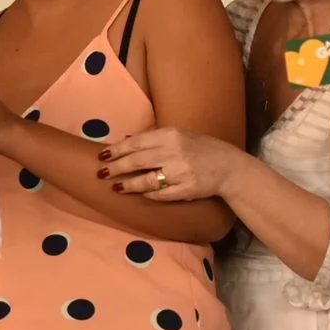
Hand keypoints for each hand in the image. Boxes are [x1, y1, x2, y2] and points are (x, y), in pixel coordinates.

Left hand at [97, 128, 239, 201]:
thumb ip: (153, 138)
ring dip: (129, 184)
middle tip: (101, 173)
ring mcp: (180, 173)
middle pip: (137, 161)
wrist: (228, 166)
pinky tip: (140, 193)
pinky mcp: (186, 190)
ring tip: (116, 187)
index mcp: (170, 135)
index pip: (136, 143)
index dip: (117, 150)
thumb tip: (126, 140)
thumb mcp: (178, 135)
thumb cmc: (200, 148)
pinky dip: (149, 194)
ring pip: (147, 180)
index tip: (102, 155)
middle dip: (116, 167)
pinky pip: (161, 194)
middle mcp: (174, 153)